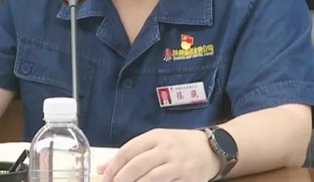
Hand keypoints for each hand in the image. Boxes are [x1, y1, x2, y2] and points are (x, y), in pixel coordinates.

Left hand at [97, 128, 220, 181]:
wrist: (212, 148)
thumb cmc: (179, 145)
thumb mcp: (156, 141)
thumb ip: (131, 153)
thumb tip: (102, 169)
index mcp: (156, 136)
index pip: (128, 150)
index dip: (113, 166)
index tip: (104, 177)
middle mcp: (167, 149)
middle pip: (137, 165)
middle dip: (120, 179)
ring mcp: (178, 165)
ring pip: (151, 178)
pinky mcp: (188, 179)